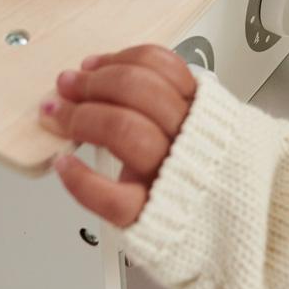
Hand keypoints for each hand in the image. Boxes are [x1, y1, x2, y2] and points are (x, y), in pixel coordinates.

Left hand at [39, 45, 196, 227]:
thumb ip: (167, 102)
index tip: (92, 66)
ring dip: (80, 116)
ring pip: (124, 129)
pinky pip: (111, 197)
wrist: (231, 229)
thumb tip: (106, 76)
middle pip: (138, 90)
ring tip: (58, 116)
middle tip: (68, 85)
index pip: (161, 68)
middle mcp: (188, 140)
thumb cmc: (206, 178)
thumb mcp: (201, 129)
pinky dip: (80, 179)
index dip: (119, 59)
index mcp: (202, 113)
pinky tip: (65, 166)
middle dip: (92, 82)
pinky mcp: (150, 218)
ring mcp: (169, 177)